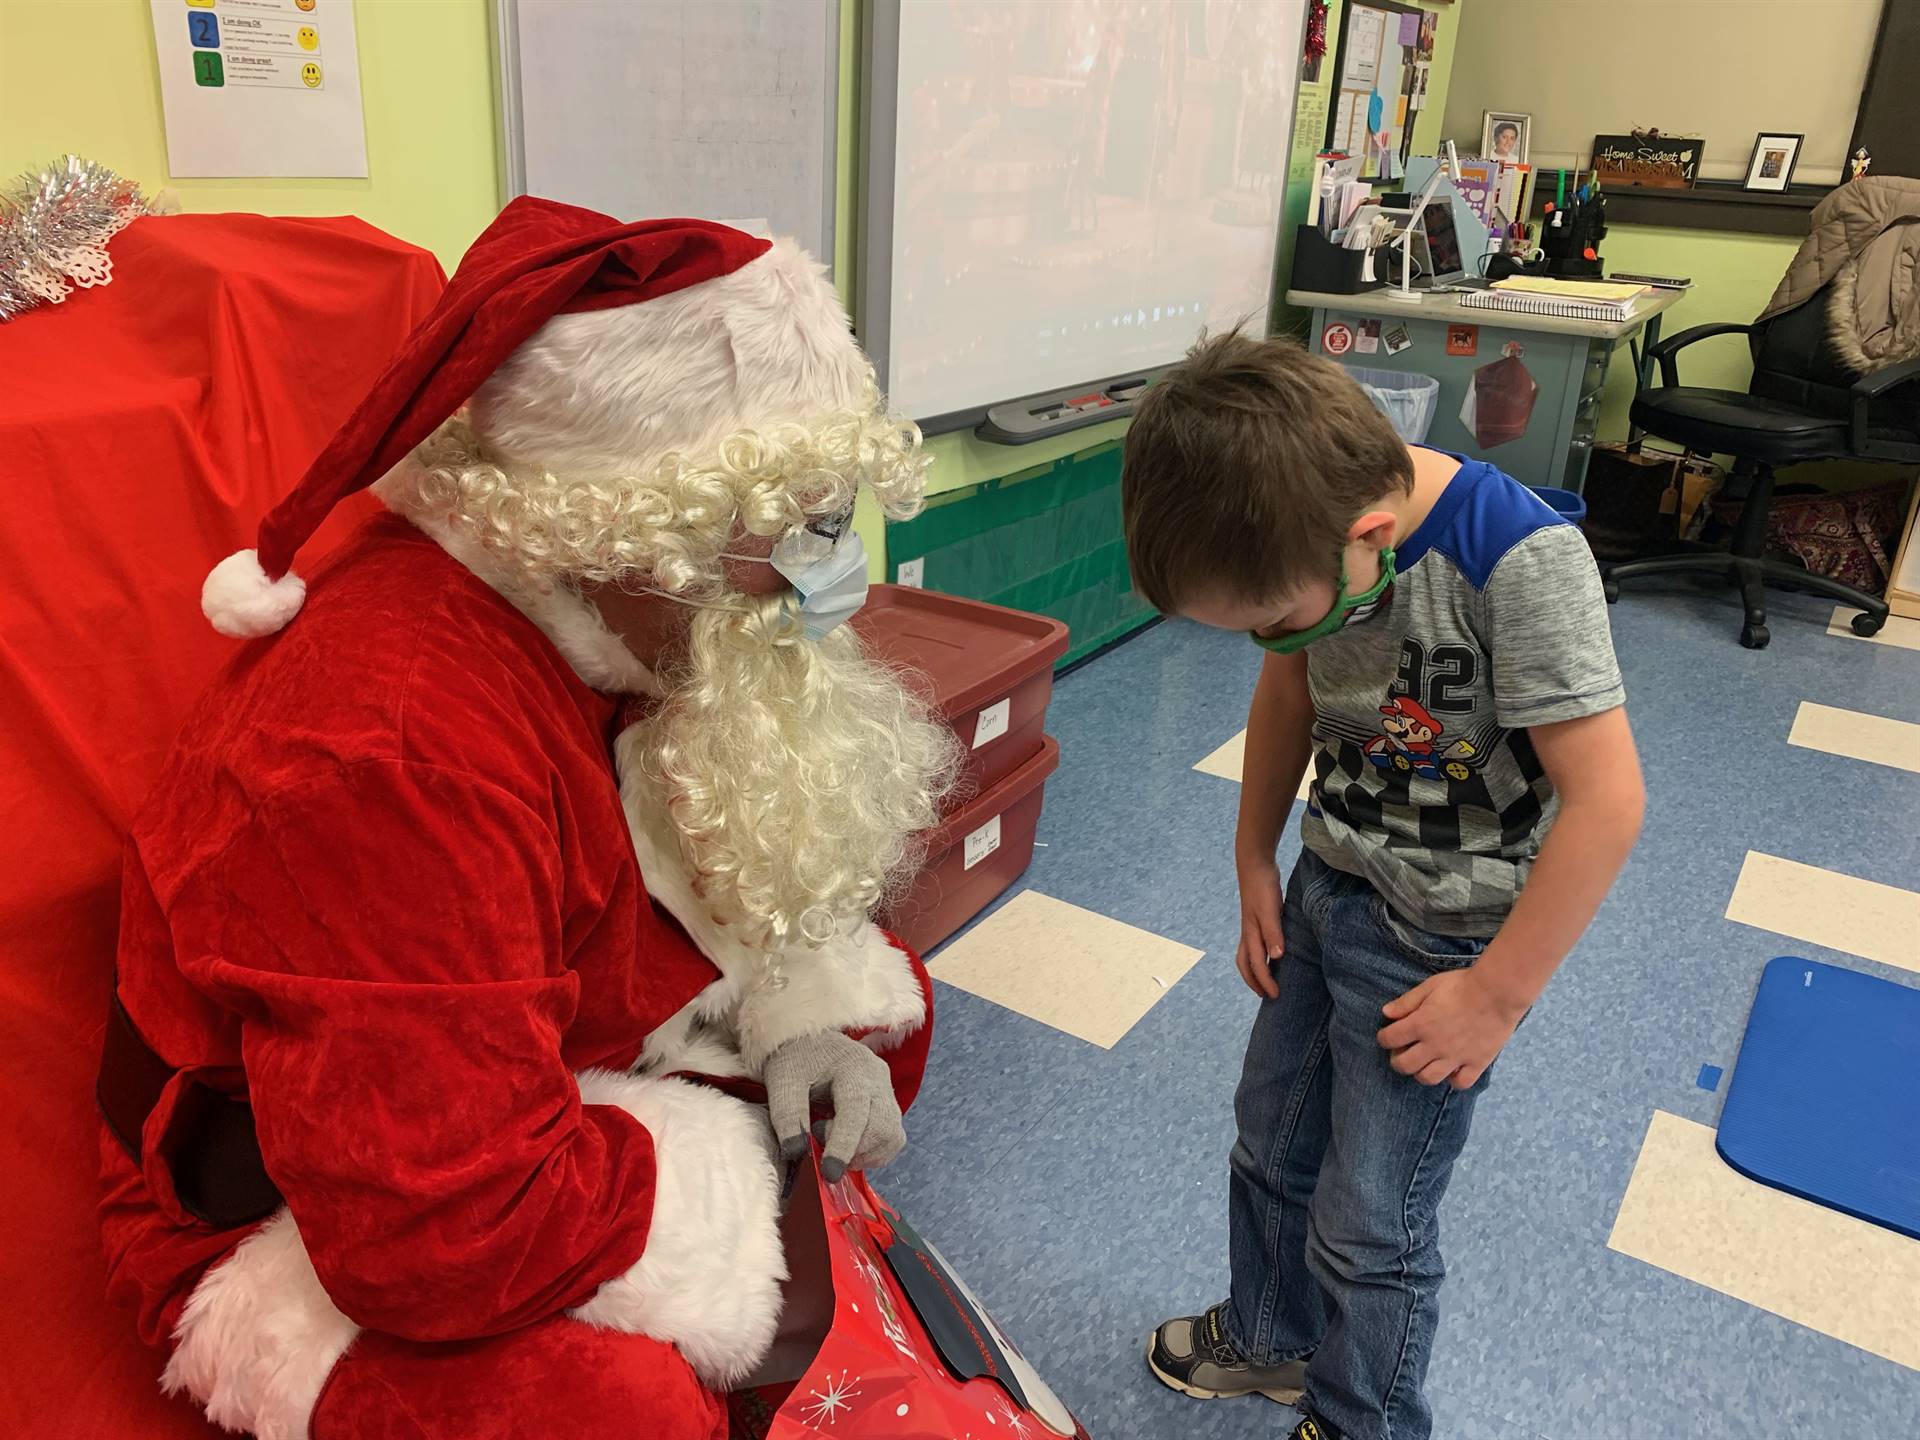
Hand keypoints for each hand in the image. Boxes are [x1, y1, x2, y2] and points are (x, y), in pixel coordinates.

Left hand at [763, 1030, 905, 1182]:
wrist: (809, 1042)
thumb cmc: (795, 1060)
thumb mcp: (782, 1082)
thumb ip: (788, 1115)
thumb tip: (797, 1152)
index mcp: (852, 1067)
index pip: (856, 1111)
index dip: (844, 1144)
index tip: (829, 1172)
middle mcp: (878, 1079)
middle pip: (881, 1127)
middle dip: (853, 1150)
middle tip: (821, 1143)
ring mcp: (887, 1092)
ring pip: (891, 1136)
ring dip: (863, 1153)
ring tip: (834, 1142)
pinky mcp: (889, 1105)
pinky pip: (892, 1139)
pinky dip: (873, 1152)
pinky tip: (848, 1145)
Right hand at [1234, 853, 1284, 998]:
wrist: (1254, 864)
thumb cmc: (1262, 887)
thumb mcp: (1271, 910)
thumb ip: (1273, 933)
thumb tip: (1276, 957)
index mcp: (1251, 934)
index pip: (1257, 965)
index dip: (1265, 982)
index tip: (1275, 995)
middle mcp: (1248, 933)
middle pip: (1245, 965)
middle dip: (1254, 982)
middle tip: (1266, 994)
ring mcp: (1250, 926)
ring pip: (1247, 955)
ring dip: (1254, 970)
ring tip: (1265, 979)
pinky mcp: (1256, 919)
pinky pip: (1254, 945)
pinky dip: (1259, 955)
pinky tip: (1272, 953)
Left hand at [1375, 968, 1525, 1088]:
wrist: (1498, 992)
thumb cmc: (1462, 985)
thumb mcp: (1429, 986)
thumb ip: (1406, 1002)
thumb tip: (1386, 1013)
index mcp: (1420, 1024)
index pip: (1389, 1039)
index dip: (1384, 1037)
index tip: (1388, 1035)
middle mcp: (1434, 1045)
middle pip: (1404, 1065)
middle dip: (1397, 1060)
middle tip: (1402, 1052)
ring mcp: (1455, 1057)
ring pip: (1428, 1078)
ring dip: (1420, 1072)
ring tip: (1424, 1062)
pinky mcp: (1476, 1063)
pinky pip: (1460, 1083)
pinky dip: (1452, 1079)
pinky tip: (1452, 1069)